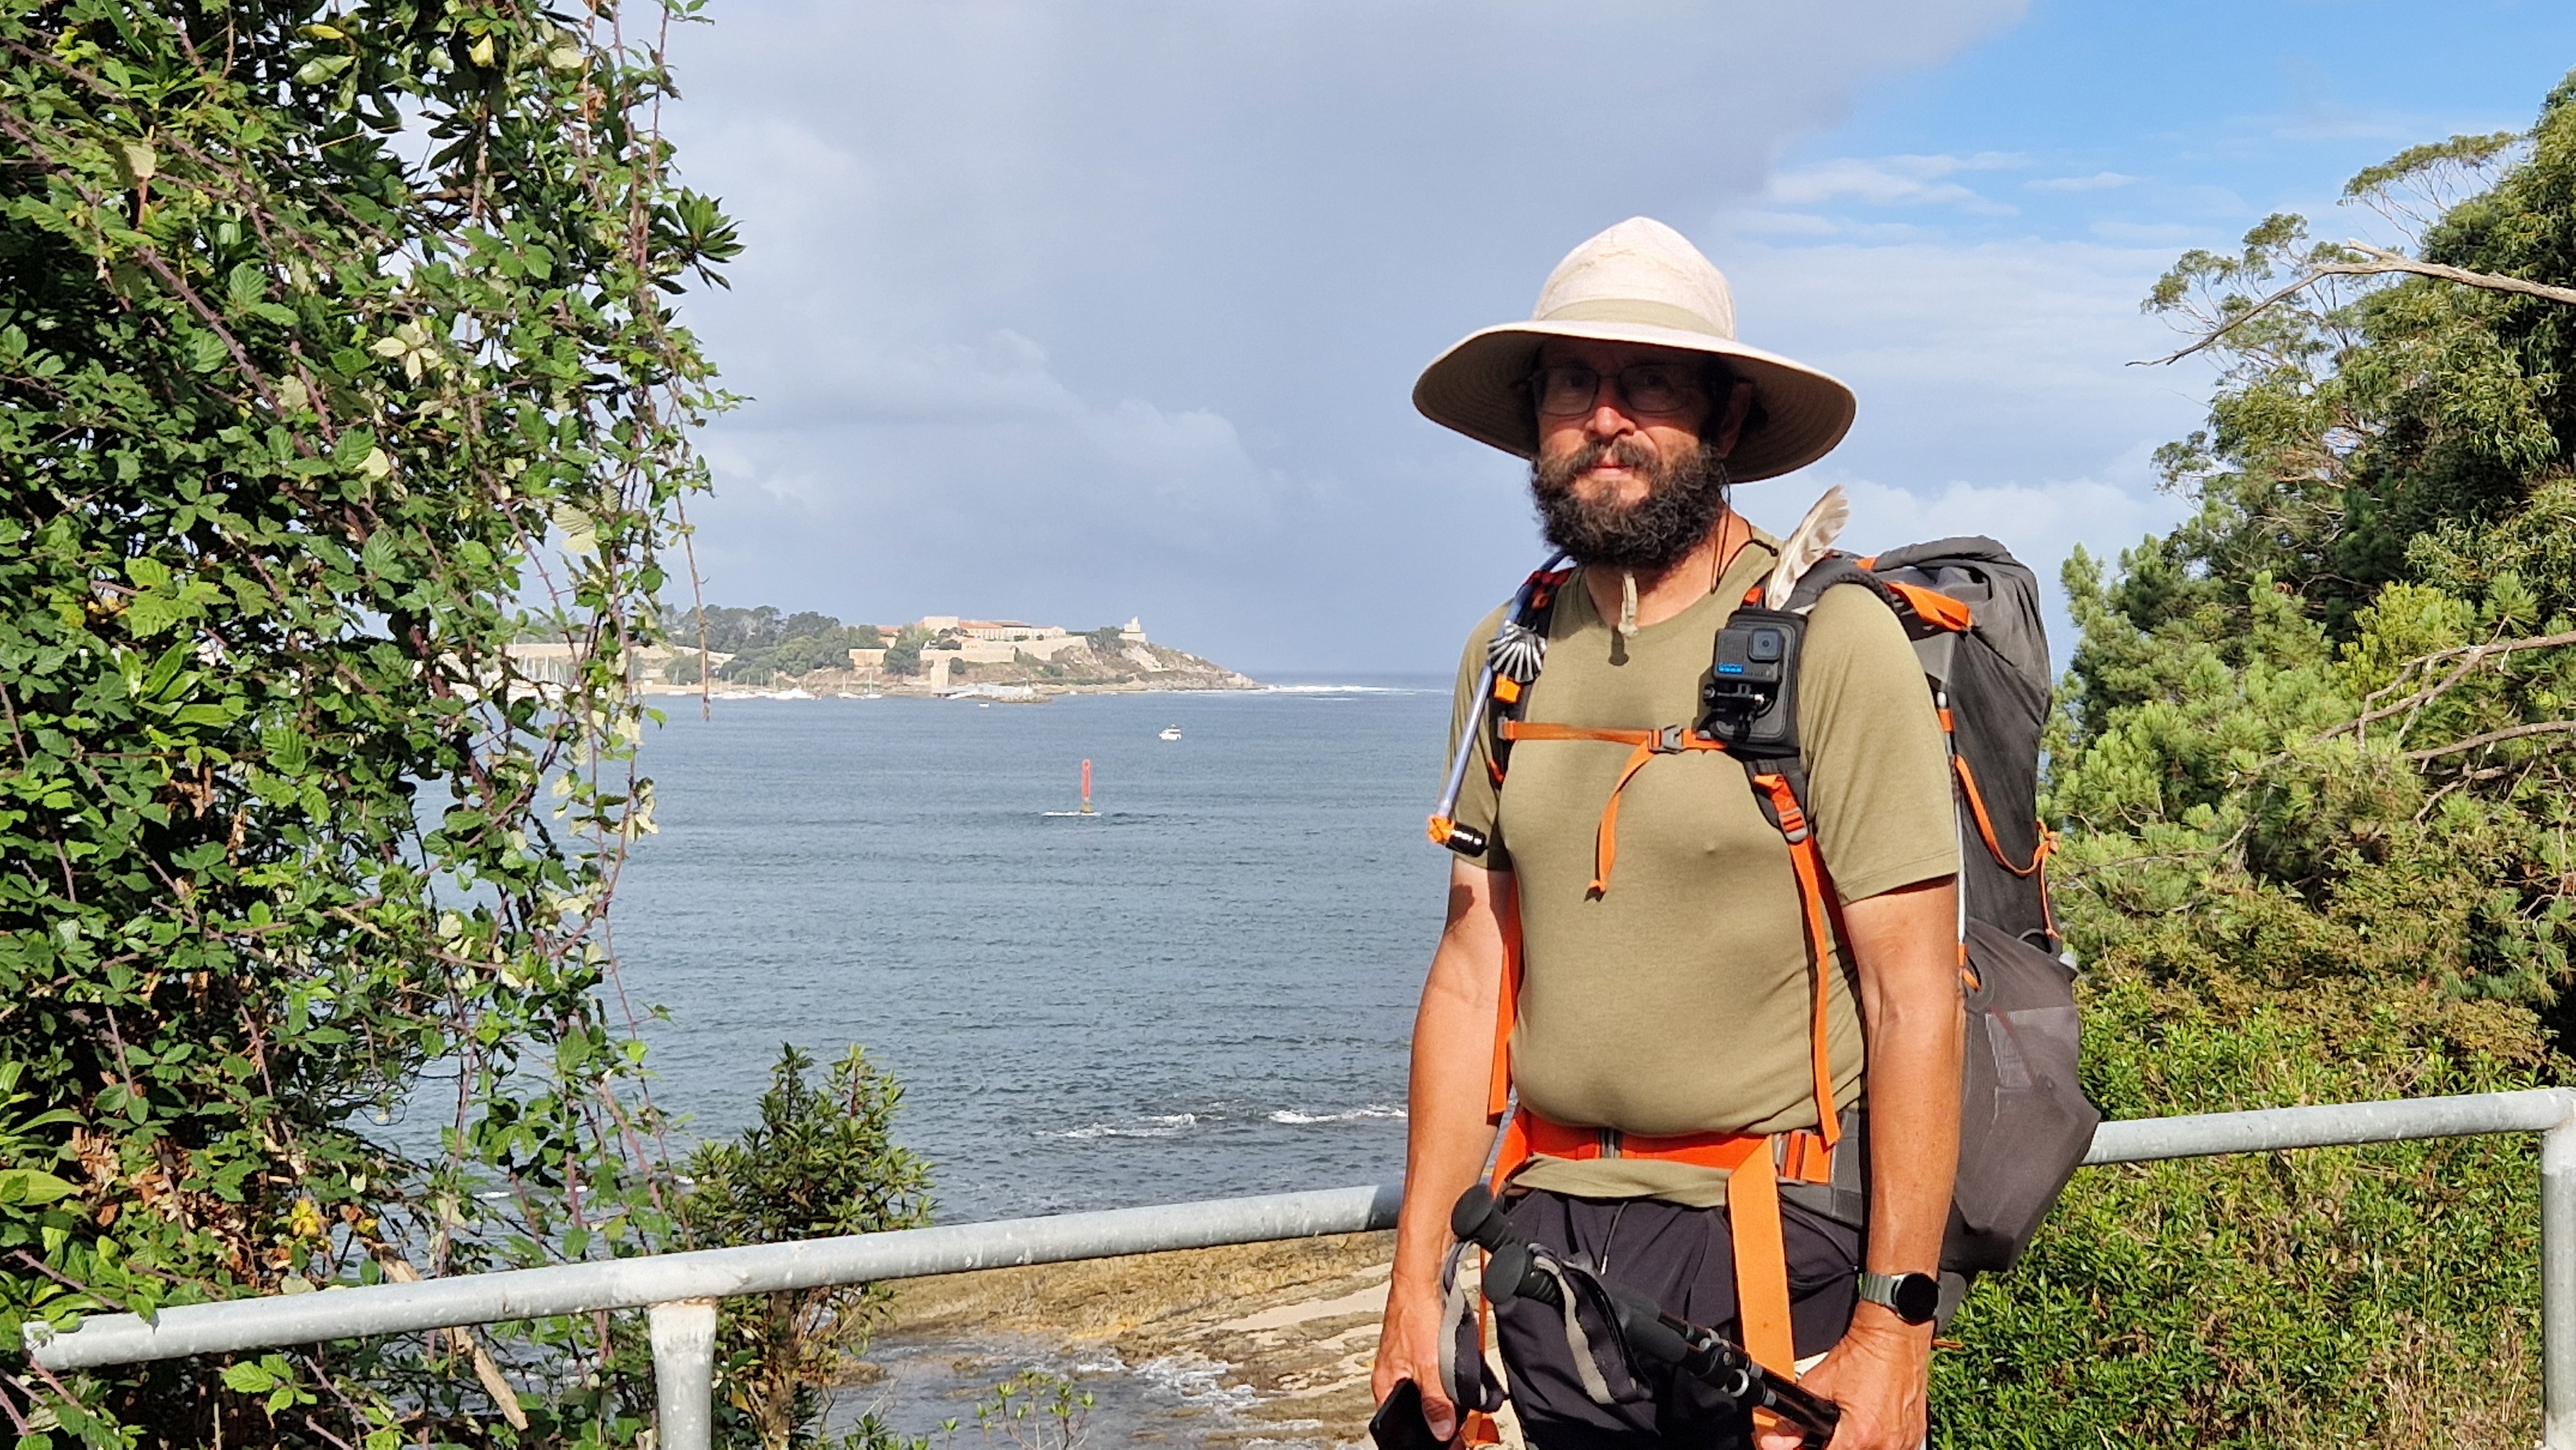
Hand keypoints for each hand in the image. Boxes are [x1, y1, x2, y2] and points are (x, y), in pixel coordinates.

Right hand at [1370, 1278, 1459, 1444]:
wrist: (1422, 1278)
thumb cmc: (1414, 1313)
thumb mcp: (1429, 1366)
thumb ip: (1436, 1401)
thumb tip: (1442, 1431)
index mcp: (1387, 1386)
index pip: (1400, 1425)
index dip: (1425, 1437)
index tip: (1450, 1442)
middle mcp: (1396, 1377)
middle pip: (1419, 1411)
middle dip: (1442, 1419)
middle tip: (1464, 1424)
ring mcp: (1410, 1363)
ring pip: (1432, 1393)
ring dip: (1450, 1399)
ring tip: (1468, 1400)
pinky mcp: (1424, 1351)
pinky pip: (1439, 1375)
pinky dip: (1453, 1381)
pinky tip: (1468, 1380)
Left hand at [1755, 1306, 1928, 1449]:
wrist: (1894, 1335)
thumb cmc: (1863, 1355)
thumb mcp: (1818, 1384)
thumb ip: (1793, 1422)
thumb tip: (1775, 1442)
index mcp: (1859, 1436)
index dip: (1814, 1449)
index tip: (1812, 1442)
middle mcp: (1886, 1444)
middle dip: (1838, 1445)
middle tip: (1832, 1431)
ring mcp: (1905, 1441)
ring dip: (1858, 1444)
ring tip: (1852, 1424)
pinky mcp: (1915, 1434)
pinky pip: (1893, 1448)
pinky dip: (1879, 1441)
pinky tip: (1871, 1422)